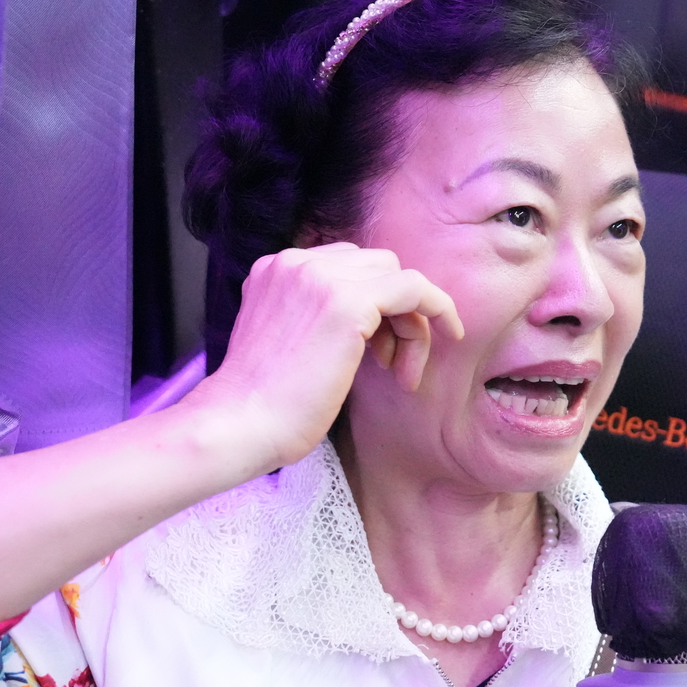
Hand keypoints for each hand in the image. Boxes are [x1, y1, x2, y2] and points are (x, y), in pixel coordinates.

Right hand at [187, 242, 463, 469]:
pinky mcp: (349, 302)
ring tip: (400, 373)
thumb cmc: (263, 403)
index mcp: (276, 268)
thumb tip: (368, 321)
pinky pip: (414, 289)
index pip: (347, 267)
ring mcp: (321, 277)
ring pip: (397, 278)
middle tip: (390, 365)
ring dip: (410, 324)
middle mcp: (295, 261)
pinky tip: (447, 338)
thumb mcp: (285, 339)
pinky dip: (438, 309)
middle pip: (375, 267)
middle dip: (394, 314)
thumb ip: (314, 315)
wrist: (239, 425)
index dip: (373, 308)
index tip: (377, 353)